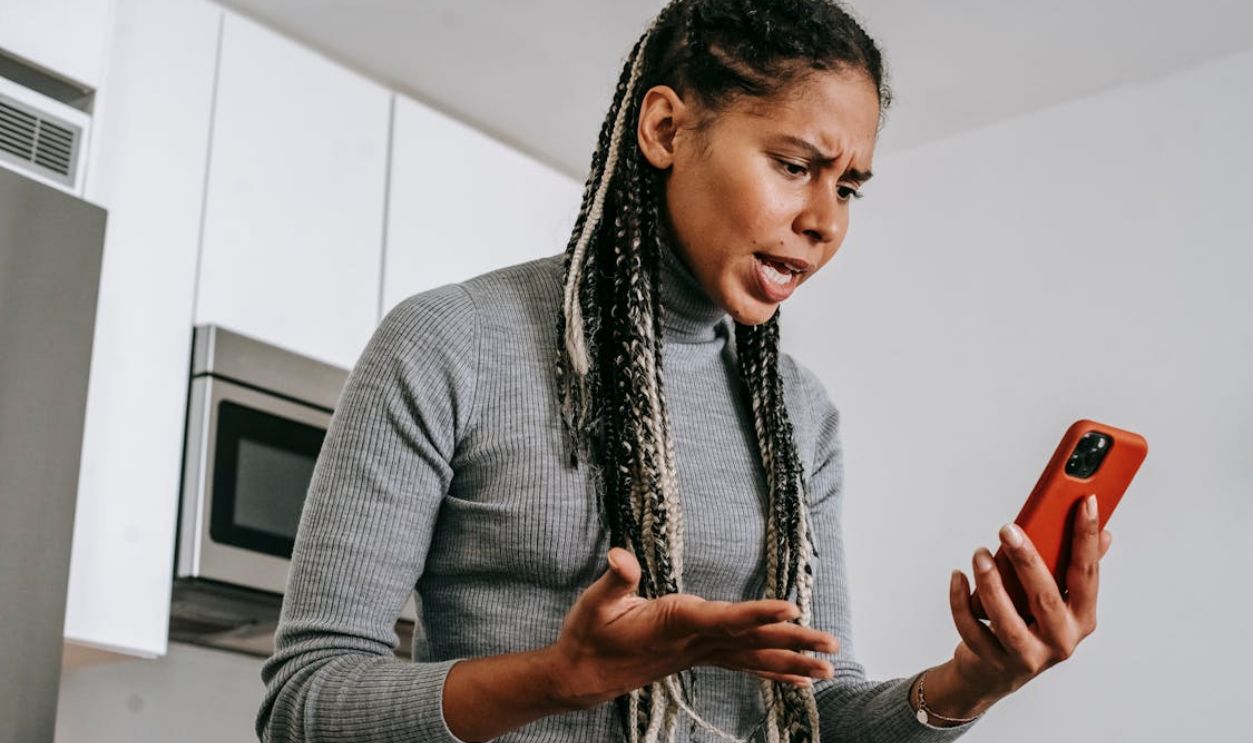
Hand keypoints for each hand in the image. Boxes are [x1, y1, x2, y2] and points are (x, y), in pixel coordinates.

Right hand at [544, 547, 838, 709]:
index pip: (723, 619)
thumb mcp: (594, 604)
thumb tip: (620, 555)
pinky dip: (772, 671)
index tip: (791, 609)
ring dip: (792, 661)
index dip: (757, 614)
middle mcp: (694, 642)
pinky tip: (798, 680)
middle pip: (751, 640)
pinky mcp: (699, 657)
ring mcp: (699, 653)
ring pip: (753, 656)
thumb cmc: (589, 635)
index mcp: (674, 623)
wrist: (583, 676)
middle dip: (793, 641)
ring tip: (829, 668)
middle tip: (831, 645)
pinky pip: (743, 665)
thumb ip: (614, 579)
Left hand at [947, 494, 1112, 699]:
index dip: (1086, 538)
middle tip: (1008, 530)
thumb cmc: (1030, 626)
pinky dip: (961, 602)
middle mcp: (1059, 640)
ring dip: (991, 584)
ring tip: (979, 555)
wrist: (995, 673)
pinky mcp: (993, 662)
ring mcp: (1027, 655)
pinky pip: (973, 630)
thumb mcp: (1059, 599)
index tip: (1085, 502)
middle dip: (1027, 562)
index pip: (1087, 574)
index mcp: (1081, 618)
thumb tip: (1104, 533)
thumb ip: (1077, 567)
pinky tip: (958, 577)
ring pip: (1007, 621)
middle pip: (1046, 599)